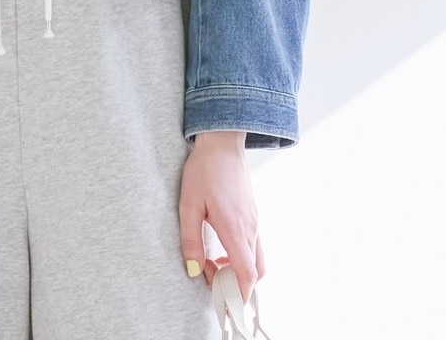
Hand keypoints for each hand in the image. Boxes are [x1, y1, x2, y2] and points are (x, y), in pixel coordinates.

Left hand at [178, 130, 264, 304]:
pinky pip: (254, 244)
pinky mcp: (254, 214)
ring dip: (239, 269)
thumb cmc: (204, 170)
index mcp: (235, 228)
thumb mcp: (188, 204)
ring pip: (257, 259)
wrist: (222, 143)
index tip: (227, 303)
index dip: (240, 294)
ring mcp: (255, 221)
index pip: (247, 274)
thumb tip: (193, 269)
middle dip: (238, 284)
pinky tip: (221, 244)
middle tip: (214, 279)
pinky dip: (242, 255)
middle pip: (256, 272)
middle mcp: (250, 228)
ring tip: (213, 260)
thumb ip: (190, 240)